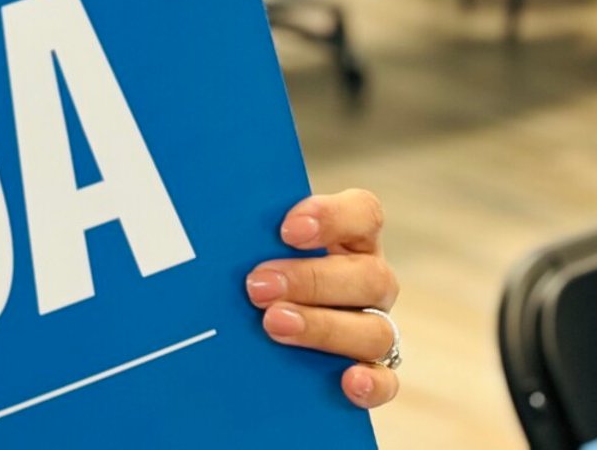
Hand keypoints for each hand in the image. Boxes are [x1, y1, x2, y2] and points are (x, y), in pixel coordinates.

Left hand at [244, 188, 399, 409]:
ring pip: (375, 330)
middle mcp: (370, 281)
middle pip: (368, 276)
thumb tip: (210, 219)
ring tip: (274, 325)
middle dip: (311, 281)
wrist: (264, 330)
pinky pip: (386, 381)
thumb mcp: (258, 245)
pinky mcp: (374, 372)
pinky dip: (371, 383)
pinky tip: (346, 381)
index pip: (363, 214)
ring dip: (324, 329)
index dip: (331, 217)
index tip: (287, 229)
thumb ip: (250, 232)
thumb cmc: (261, 269)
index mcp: (352, 238)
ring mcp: (376, 326)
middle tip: (258, 286)